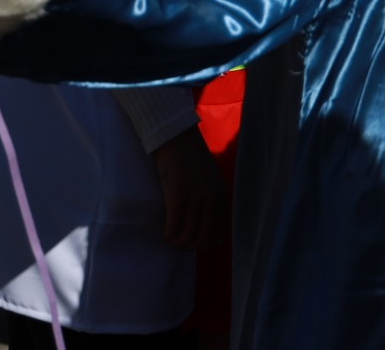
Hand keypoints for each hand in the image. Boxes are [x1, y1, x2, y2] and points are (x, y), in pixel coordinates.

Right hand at [151, 126, 227, 250]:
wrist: (177, 138)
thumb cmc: (190, 158)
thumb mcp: (210, 181)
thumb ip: (212, 201)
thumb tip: (210, 230)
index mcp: (221, 198)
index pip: (218, 234)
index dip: (204, 245)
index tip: (193, 244)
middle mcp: (212, 202)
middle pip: (202, 238)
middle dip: (189, 246)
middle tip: (178, 243)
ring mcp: (196, 201)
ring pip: (187, 236)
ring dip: (177, 242)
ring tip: (170, 238)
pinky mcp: (178, 199)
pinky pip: (173, 228)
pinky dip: (168, 234)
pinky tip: (164, 231)